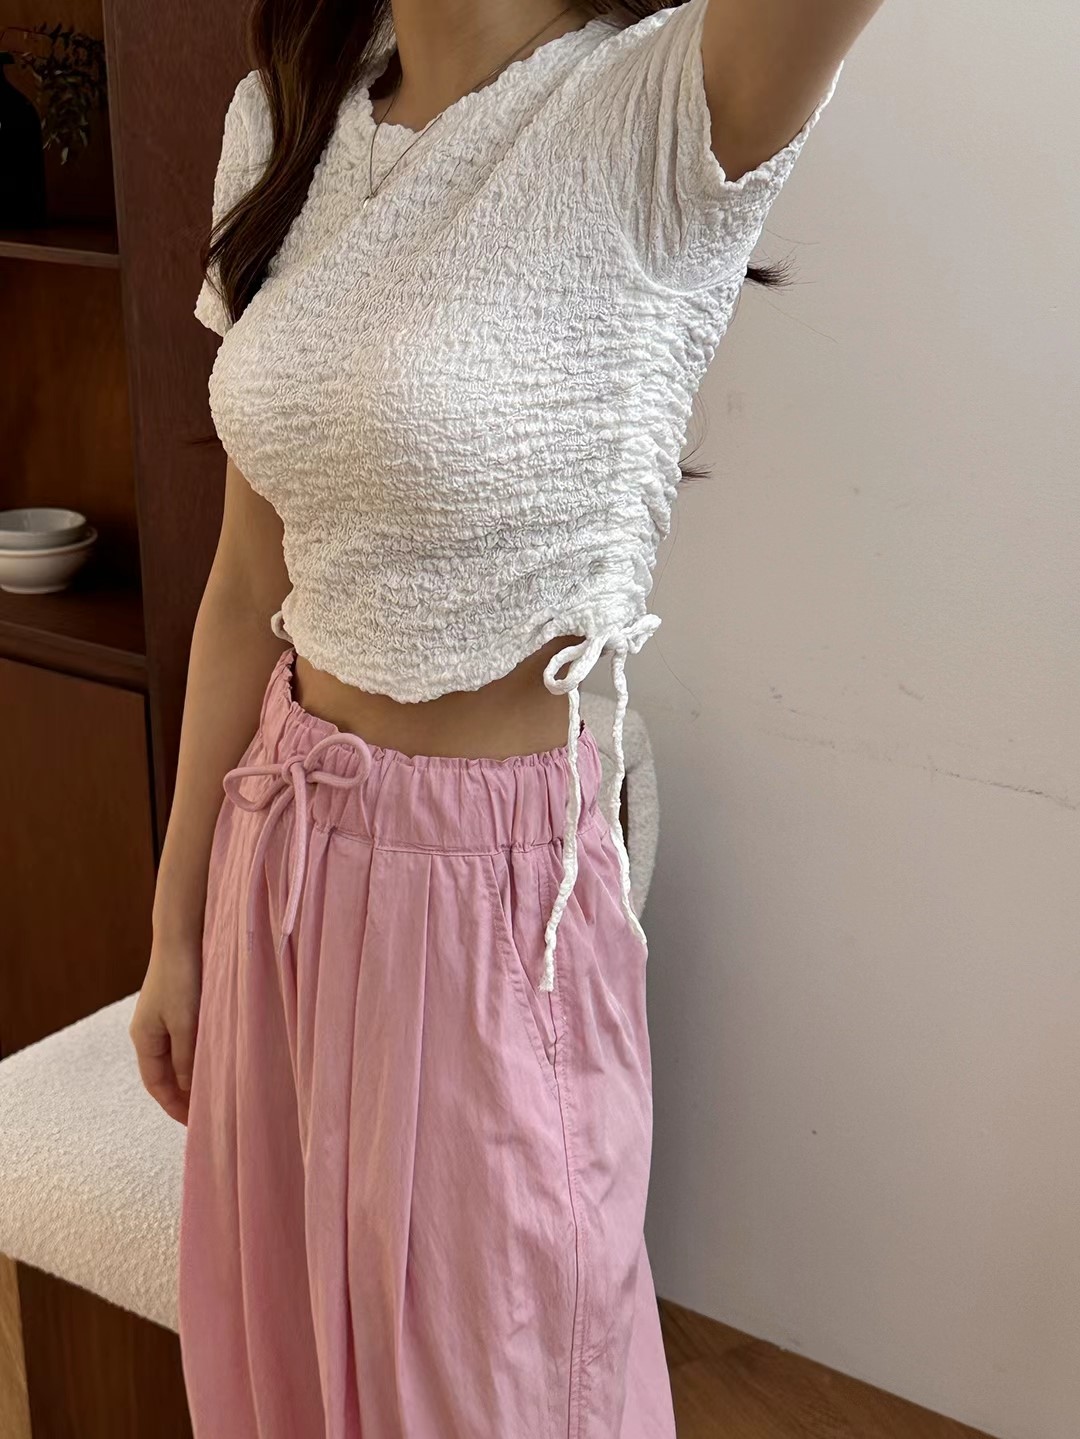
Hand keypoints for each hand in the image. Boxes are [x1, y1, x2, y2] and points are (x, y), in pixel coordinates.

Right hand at [129, 933, 202, 1125]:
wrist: (182, 936)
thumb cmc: (182, 979)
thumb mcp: (186, 1024)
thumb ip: (188, 1059)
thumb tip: (189, 1090)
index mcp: (144, 1039)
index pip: (156, 1084)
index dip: (174, 1106)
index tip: (193, 1125)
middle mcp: (149, 1031)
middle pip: (164, 1073)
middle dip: (183, 1095)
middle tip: (208, 1114)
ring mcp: (162, 1018)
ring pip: (176, 1057)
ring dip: (191, 1075)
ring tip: (214, 1091)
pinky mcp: (177, 1006)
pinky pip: (184, 1041)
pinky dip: (196, 1056)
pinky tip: (214, 1058)